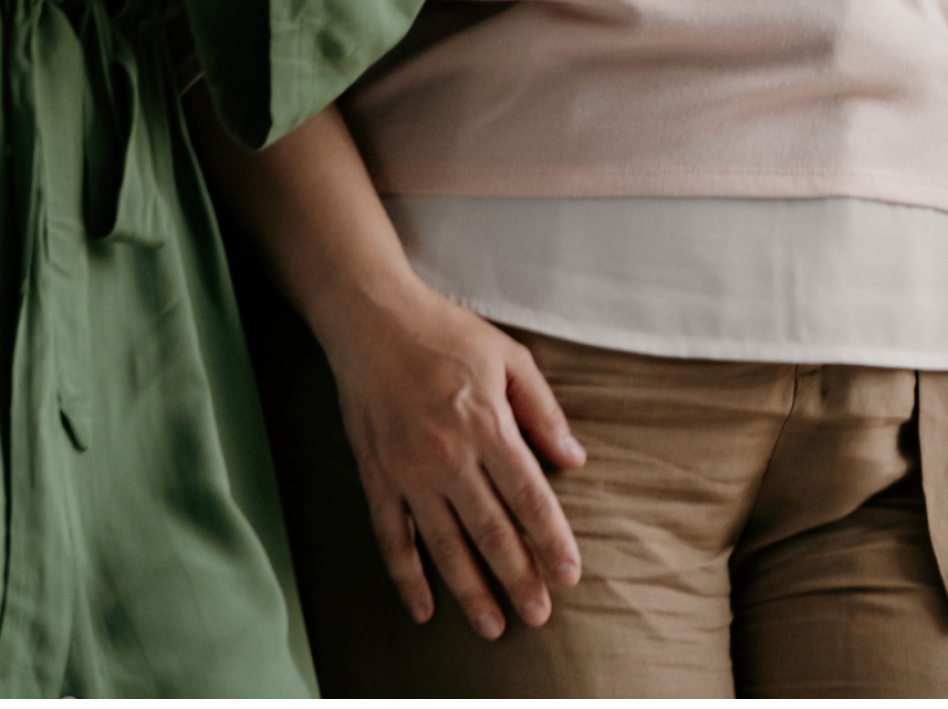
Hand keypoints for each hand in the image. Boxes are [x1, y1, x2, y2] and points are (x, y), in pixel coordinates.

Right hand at [328, 284, 586, 639]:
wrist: (373, 320)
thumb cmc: (446, 333)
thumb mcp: (509, 356)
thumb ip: (543, 411)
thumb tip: (574, 459)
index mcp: (488, 424)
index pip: (529, 497)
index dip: (552, 540)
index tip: (570, 574)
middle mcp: (450, 456)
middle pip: (491, 532)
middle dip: (518, 578)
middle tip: (539, 614)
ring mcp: (409, 471)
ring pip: (444, 546)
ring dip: (470, 591)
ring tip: (493, 626)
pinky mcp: (377, 477)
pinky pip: (392, 539)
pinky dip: (406, 578)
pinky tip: (423, 607)